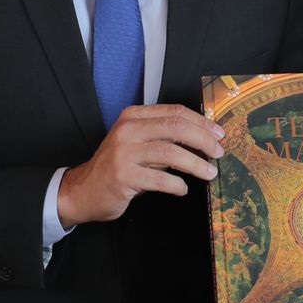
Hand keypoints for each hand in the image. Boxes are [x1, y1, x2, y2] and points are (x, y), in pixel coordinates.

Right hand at [58, 105, 223, 225]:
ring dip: (196, 164)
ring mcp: (124, 152)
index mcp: (133, 116)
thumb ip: (164, 137)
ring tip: (209, 173)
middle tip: (218, 153)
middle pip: (176, 127)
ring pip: (171, 153)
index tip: (218, 134)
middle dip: (203, 140)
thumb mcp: (138, 143)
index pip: (175, 112)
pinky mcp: (123, 176)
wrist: (83, 190)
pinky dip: (177, 185)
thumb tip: (203, 138)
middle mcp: (128, 130)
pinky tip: (182, 189)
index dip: (201, 122)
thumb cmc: (118, 166)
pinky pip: (160, 180)